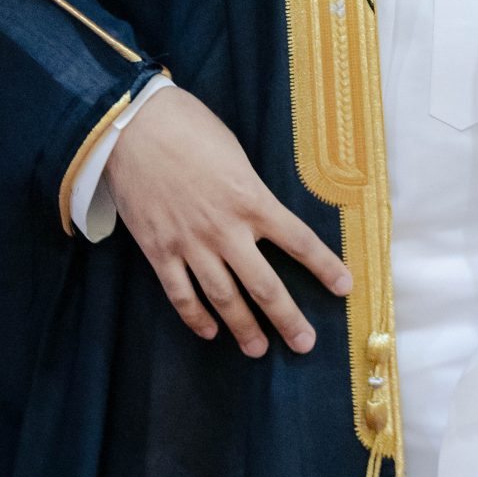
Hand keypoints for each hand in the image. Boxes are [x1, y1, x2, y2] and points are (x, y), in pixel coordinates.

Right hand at [105, 85, 350, 358]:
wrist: (133, 128)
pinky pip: (181, 295)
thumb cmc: (188, 128)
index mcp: (253, 200)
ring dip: (244, 328)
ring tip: (258, 349)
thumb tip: (260, 213)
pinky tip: (210, 331)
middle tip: (304, 343)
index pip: (300, 241)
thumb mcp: (235, 154)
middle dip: (288, 319)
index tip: (344, 287)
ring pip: (224, 299)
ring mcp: (192, 244)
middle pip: (265, 286)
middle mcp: (227, 229)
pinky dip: (196, 317)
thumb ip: (250, 190)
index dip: (325, 267)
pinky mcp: (159, 251)